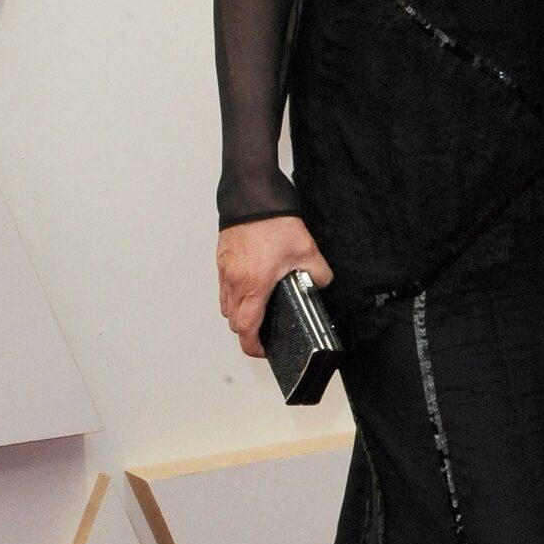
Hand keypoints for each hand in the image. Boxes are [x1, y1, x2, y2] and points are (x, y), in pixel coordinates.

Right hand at [217, 216, 333, 356]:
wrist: (252, 194)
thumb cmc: (273, 220)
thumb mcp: (307, 250)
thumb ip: (318, 274)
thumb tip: (320, 284)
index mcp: (254, 284)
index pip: (246, 328)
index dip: (254, 346)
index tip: (263, 349)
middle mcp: (235, 281)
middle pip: (233, 321)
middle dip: (247, 331)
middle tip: (263, 332)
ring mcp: (225, 270)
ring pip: (226, 305)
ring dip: (239, 313)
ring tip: (258, 310)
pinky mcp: (222, 259)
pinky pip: (224, 287)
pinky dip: (234, 295)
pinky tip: (251, 287)